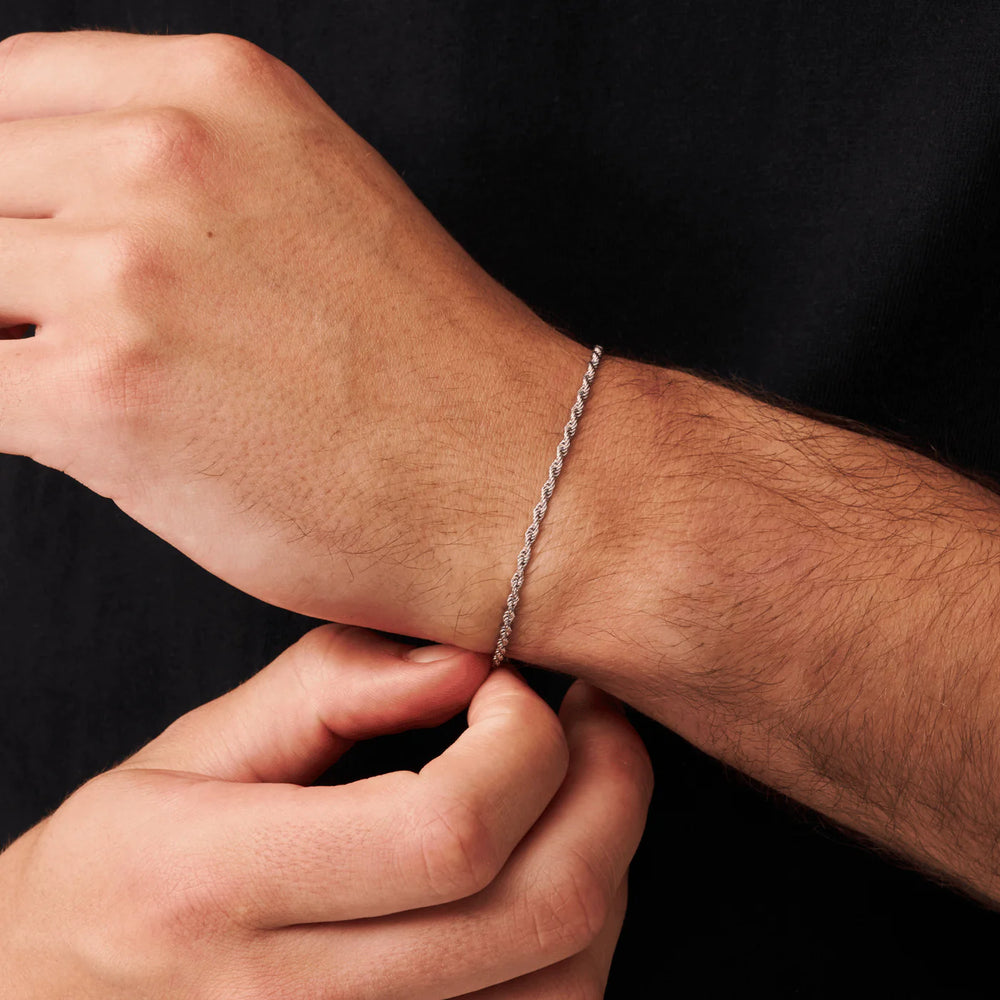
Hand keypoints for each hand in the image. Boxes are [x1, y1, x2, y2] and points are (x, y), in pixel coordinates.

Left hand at [0, 29, 593, 647]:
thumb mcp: (317, 207)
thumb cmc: (430, 372)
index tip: (12, 247)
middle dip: (0, 273)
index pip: (4, 95)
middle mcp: (164, 155)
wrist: (513, 480)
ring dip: (5, 347)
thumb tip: (51, 233)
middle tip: (50, 335)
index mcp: (220, 91)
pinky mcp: (102, 395)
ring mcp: (129, 270)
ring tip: (73, 389)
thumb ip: (179, 186)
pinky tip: (60, 434)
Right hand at [0, 624, 651, 997]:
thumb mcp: (188, 752)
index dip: (524, 740)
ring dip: (607, 859)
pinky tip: (546, 867)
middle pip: (546, 908)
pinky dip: (580, 938)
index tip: (510, 685)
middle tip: (591, 714)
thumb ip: (325, 690)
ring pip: (572, 982)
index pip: (450, 830)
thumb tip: (462, 660)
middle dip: (610, 784)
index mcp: (225, 886)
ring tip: (573, 785)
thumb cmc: (122, 872)